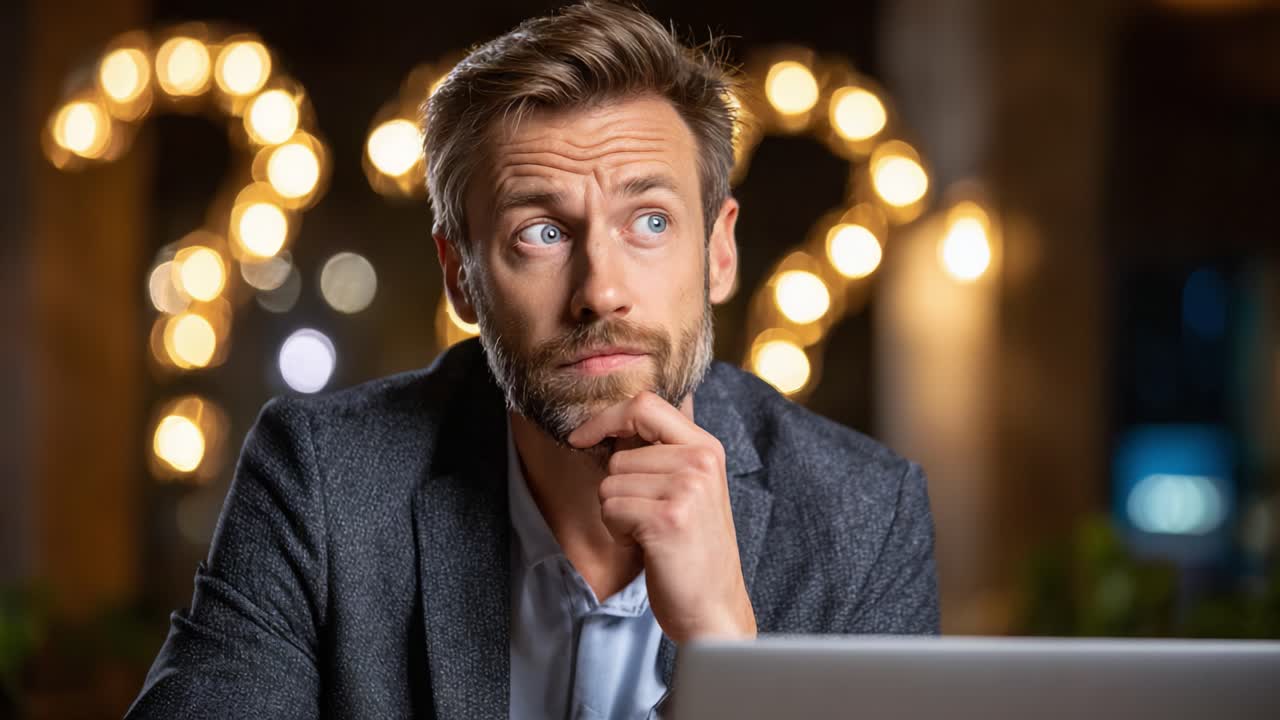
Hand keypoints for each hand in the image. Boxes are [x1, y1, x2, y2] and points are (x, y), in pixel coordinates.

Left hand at [567, 391, 756, 642]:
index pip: (645, 404)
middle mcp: (700, 461)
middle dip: (618, 490)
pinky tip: (649, 548)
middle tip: (650, 519)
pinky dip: (619, 533)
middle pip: (619, 454)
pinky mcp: (667, 518)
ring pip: (610, 484)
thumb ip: (661, 453)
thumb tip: (610, 423)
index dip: (606, 417)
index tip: (581, 437)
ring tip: (653, 535)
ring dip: (619, 515)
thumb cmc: (691, 551)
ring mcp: (686, 488)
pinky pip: (611, 509)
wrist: (713, 607)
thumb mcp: (688, 489)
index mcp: (707, 448)